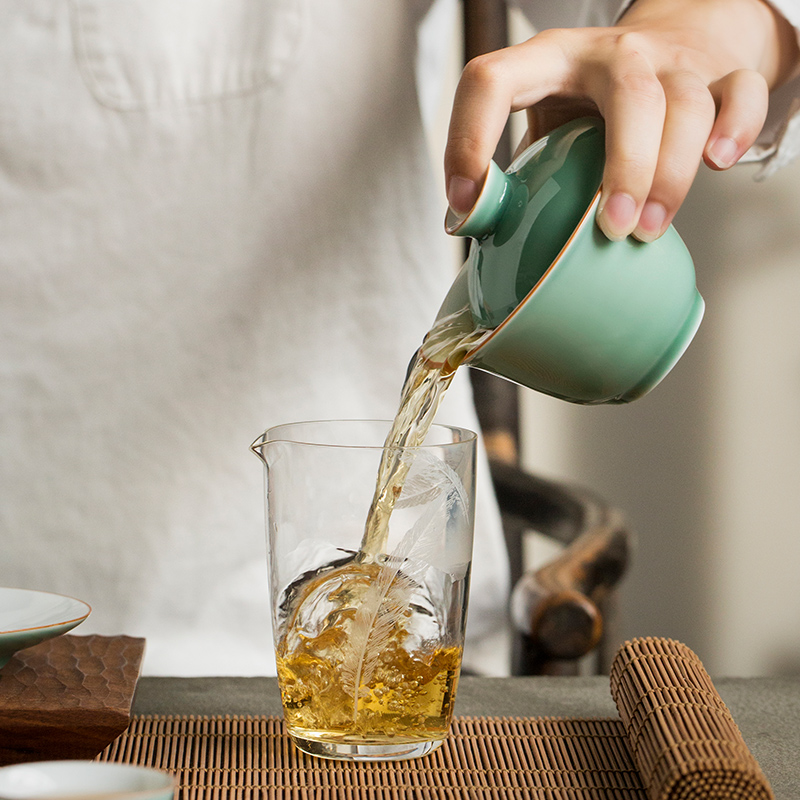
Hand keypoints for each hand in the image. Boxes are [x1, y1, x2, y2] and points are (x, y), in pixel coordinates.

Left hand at [444, 0, 799, 241]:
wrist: (675, 46)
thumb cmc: (593, 105)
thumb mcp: (546, 125)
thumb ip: (519, 169)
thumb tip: (473, 226)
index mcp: (549, 62)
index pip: (492, 79)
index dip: (468, 136)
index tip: (466, 202)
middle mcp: (611, 54)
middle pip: (626, 95)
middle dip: (622, 167)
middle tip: (611, 229)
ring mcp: (669, 63)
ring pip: (683, 104)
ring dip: (670, 173)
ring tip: (647, 230)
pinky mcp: (719, 77)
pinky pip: (739, 94)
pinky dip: (735, 128)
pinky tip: (719, 163)